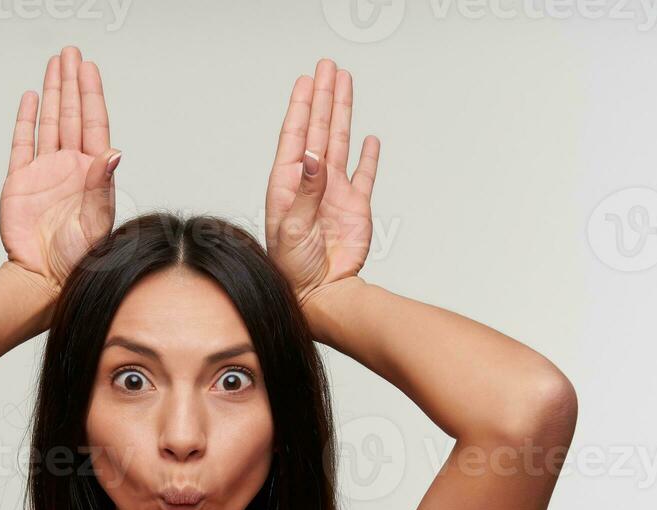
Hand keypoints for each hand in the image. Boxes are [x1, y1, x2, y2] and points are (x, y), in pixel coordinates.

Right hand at [0, 45, 121, 292]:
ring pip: (50, 122)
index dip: (91, 95)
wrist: (42, 280)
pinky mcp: (21, 181)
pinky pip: (23, 142)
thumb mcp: (96, 222)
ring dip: (54, 93)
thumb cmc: (75, 260)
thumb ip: (101, 185)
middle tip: (71, 53)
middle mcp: (70, 168)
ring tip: (55, 64)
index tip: (88, 68)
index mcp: (92, 175)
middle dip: (72, 83)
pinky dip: (27, 119)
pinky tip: (32, 99)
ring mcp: (45, 172)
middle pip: (73, 115)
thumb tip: (114, 151)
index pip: (94, 124)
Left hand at [264, 58, 379, 306]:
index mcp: (288, 185)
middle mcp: (311, 184)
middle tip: (327, 67)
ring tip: (344, 85)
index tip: (307, 81)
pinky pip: (364, 174)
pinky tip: (368, 139)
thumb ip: (305, 191)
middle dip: (322, 98)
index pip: (296, 137)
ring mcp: (334, 194)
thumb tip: (313, 157)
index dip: (301, 107)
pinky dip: (367, 156)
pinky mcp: (355, 207)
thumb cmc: (294, 269)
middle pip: (317, 130)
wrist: (321, 295)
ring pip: (339, 143)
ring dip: (341, 114)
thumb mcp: (293, 229)